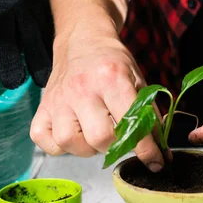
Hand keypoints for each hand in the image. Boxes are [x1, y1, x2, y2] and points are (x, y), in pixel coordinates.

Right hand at [30, 35, 165, 170]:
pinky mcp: (42, 108)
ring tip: (95, 136)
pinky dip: (59, 146)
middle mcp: (82, 88)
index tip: (155, 162)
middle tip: (119, 138)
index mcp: (111, 78)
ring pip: (70, 143)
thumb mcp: (139, 82)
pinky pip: (45, 141)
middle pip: (99, 138)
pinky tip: (73, 135)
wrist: (82, 40)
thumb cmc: (112, 64)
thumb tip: (161, 153)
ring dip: (87, 148)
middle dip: (115, 147)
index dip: (146, 149)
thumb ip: (150, 116)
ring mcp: (58, 99)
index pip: (131, 123)